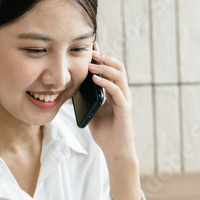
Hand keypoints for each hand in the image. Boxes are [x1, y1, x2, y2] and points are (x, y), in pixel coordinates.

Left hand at [86, 44, 136, 162]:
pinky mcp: (125, 110)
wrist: (115, 152)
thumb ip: (88, 99)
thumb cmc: (104, 132)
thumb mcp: (92, 111)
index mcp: (115, 92)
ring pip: (120, 76)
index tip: (91, 47)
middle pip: (118, 67)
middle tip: (91, 51)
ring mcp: (125, 101)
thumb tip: (74, 87)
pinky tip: (96, 79)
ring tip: (92, 63)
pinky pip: (117, 92)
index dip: (103, 57)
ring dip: (105, 67)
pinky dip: (107, 83)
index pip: (111, 69)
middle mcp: (123, 93)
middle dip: (105, 57)